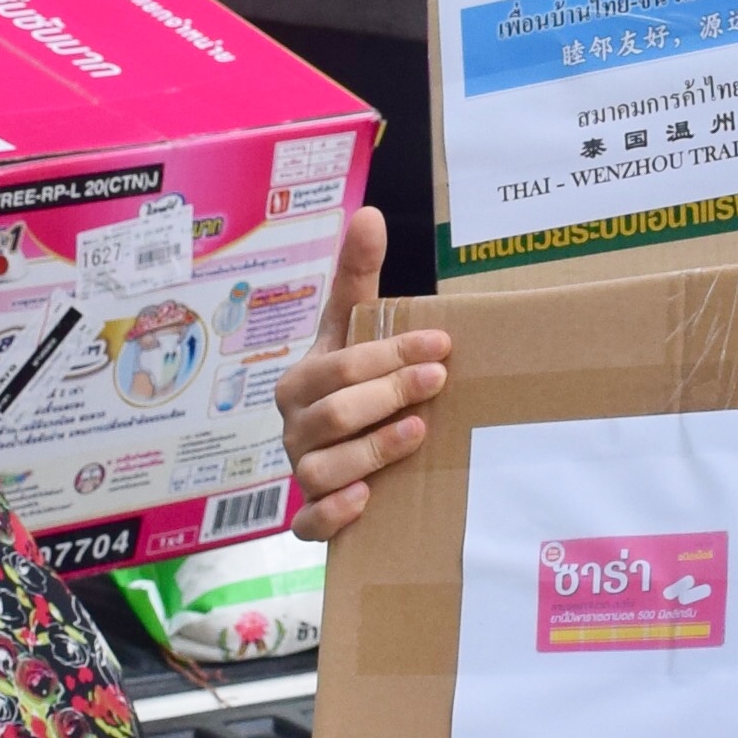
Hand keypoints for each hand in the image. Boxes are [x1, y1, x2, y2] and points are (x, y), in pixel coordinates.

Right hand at [272, 206, 448, 540]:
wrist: (344, 446)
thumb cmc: (352, 381)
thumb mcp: (353, 328)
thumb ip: (358, 276)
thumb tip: (369, 213)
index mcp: (302, 381)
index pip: (341, 363)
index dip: (390, 353)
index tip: (441, 344)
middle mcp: (295, 427)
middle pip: (333, 413)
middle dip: (387, 394)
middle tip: (439, 381)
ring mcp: (301, 472)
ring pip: (322, 468)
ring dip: (371, 451)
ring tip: (417, 434)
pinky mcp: (312, 516)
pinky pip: (309, 524)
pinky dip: (333, 515)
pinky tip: (365, 501)